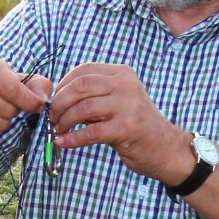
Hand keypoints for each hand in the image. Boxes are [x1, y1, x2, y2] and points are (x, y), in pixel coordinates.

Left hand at [48, 63, 188, 182]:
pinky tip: (64, 142)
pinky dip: (73, 138)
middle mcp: (127, 85)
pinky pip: (91, 132)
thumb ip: (94, 96)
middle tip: (53, 116)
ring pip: (83, 108)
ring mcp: (129, 106)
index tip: (54, 100)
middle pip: (81, 86)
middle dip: (60, 102)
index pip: (84, 71)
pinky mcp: (127, 128)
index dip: (63, 85)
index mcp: (123, 74)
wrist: (166, 148)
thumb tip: (59, 99)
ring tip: (59, 129)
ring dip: (65, 120)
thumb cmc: (136, 125)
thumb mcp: (118, 101)